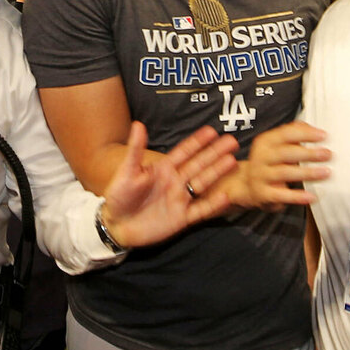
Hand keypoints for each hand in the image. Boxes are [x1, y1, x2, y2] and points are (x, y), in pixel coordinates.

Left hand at [102, 122, 237, 247]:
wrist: (117, 225)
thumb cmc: (119, 196)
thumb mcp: (127, 171)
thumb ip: (136, 149)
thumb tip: (138, 124)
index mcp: (164, 168)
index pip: (184, 152)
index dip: (198, 141)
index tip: (212, 130)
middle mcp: (175, 181)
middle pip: (199, 164)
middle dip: (215, 153)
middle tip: (232, 141)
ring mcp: (180, 199)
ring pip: (203, 183)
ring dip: (217, 172)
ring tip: (233, 161)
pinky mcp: (182, 218)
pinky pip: (201, 210)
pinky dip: (213, 204)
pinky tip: (226, 196)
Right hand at [246, 121, 330, 209]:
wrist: (247, 185)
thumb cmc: (269, 162)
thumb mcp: (276, 145)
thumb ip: (293, 134)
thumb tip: (313, 128)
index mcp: (265, 142)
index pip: (285, 134)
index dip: (305, 134)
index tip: (323, 136)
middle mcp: (261, 157)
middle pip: (284, 153)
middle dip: (308, 153)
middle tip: (327, 154)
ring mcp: (260, 176)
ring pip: (284, 173)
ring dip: (306, 173)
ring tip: (325, 173)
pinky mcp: (263, 194)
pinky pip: (281, 195)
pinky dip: (297, 197)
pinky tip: (311, 196)